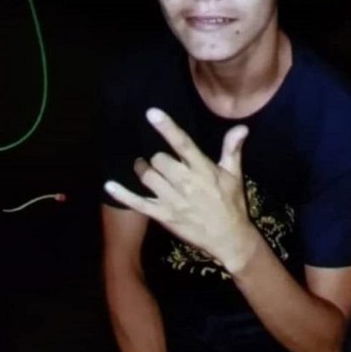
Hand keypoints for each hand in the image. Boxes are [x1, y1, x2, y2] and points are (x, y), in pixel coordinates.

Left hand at [105, 108, 256, 267]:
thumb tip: (241, 127)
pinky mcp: (164, 216)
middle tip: (160, 160)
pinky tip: (109, 185)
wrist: (229, 238)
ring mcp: (173, 200)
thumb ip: (232, 149)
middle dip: (157, 157)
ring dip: (143, 170)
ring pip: (148, 177)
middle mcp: (186, 183)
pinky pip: (138, 202)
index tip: (152, 113)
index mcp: (203, 170)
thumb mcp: (234, 175)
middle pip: (159, 160)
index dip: (167, 128)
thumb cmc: (231, 203)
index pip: (183, 144)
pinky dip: (122, 194)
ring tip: (144, 168)